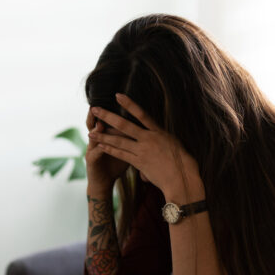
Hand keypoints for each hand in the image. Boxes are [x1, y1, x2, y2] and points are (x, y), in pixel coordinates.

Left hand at [88, 93, 202, 202]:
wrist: (182, 179)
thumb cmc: (183, 163)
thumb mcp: (175, 145)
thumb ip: (162, 139)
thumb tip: (159, 137)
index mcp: (159, 132)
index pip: (141, 114)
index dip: (129, 104)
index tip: (118, 95)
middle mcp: (149, 139)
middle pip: (124, 125)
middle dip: (108, 116)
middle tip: (95, 109)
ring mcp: (142, 151)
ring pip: (119, 141)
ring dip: (103, 136)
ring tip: (90, 131)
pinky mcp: (139, 163)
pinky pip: (121, 154)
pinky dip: (110, 150)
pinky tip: (100, 146)